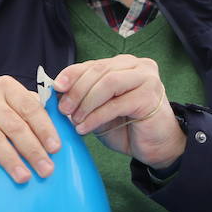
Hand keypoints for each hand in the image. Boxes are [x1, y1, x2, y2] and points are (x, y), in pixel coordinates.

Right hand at [0, 76, 59, 183]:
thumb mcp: (2, 94)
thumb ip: (27, 103)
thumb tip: (59, 119)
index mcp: (5, 88)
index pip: (29, 107)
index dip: (44, 128)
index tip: (56, 148)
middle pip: (15, 126)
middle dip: (33, 150)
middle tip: (47, 169)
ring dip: (10, 160)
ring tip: (23, 178)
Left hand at [53, 55, 184, 169]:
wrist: (156, 146)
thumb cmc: (126, 125)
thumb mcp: (98, 108)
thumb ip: (83, 96)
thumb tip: (56, 90)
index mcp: (123, 64)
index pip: (92, 64)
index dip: (71, 74)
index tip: (56, 88)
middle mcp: (138, 66)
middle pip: (99, 71)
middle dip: (77, 91)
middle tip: (63, 110)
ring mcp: (147, 79)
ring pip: (108, 83)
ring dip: (86, 102)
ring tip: (75, 119)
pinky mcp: (150, 97)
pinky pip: (116, 104)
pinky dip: (96, 117)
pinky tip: (84, 128)